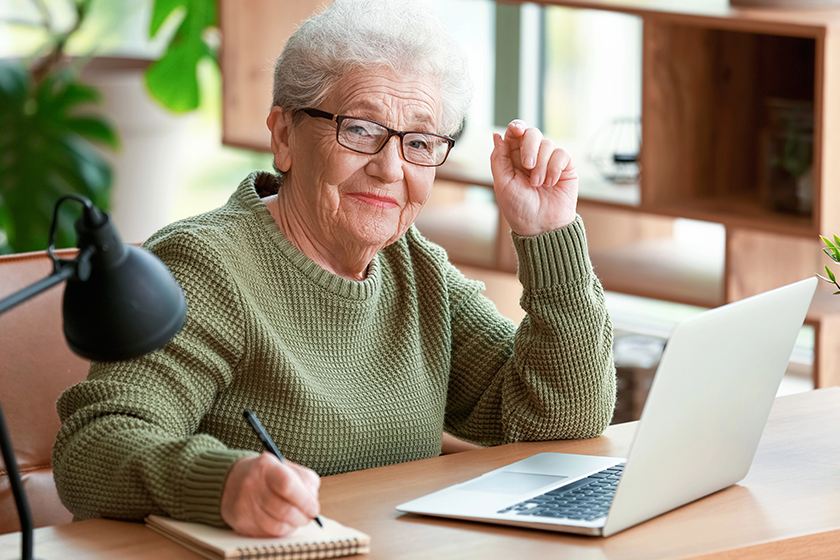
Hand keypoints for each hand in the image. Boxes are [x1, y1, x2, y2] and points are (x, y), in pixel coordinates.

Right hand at [221, 452, 320, 536]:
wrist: (231, 480)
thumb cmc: (265, 473)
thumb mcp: (285, 466)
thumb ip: (304, 478)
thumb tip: (313, 500)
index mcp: (265, 466)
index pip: (287, 485)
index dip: (305, 500)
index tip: (314, 508)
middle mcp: (251, 485)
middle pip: (284, 510)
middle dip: (303, 517)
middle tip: (310, 516)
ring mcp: (244, 505)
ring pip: (277, 526)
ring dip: (293, 525)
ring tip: (298, 518)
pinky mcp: (240, 522)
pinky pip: (267, 533)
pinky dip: (281, 530)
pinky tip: (284, 522)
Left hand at [490, 120, 578, 235]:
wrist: (542, 226)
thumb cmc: (519, 208)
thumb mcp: (502, 183)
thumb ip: (499, 158)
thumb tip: (497, 135)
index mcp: (513, 159)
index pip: (514, 134)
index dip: (516, 128)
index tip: (517, 131)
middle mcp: (532, 156)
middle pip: (532, 133)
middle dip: (529, 147)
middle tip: (527, 166)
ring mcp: (549, 161)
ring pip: (547, 143)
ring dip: (541, 165)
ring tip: (538, 184)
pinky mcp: (565, 167)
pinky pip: (562, 154)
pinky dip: (555, 168)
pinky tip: (551, 183)